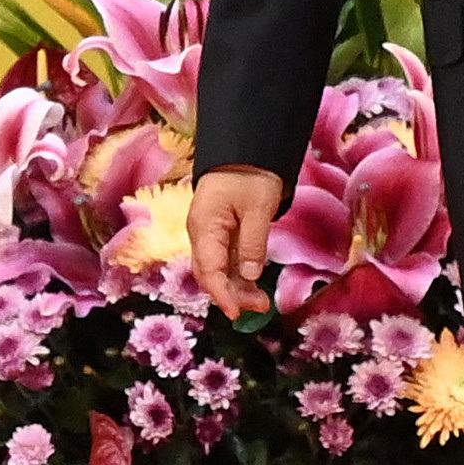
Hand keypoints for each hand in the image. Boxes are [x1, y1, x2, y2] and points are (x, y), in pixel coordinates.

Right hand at [189, 165, 283, 318]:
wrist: (243, 152)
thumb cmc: (250, 175)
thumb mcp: (258, 207)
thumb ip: (253, 242)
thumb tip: (250, 276)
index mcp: (204, 226)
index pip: (209, 269)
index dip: (222, 294)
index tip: (237, 312)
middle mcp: (201, 235)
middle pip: (210, 274)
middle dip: (232, 295)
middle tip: (260, 307)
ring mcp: (208, 236)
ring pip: (217, 271)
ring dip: (237, 289)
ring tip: (262, 303)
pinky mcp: (219, 236)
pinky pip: (225, 262)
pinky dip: (238, 276)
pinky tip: (254, 287)